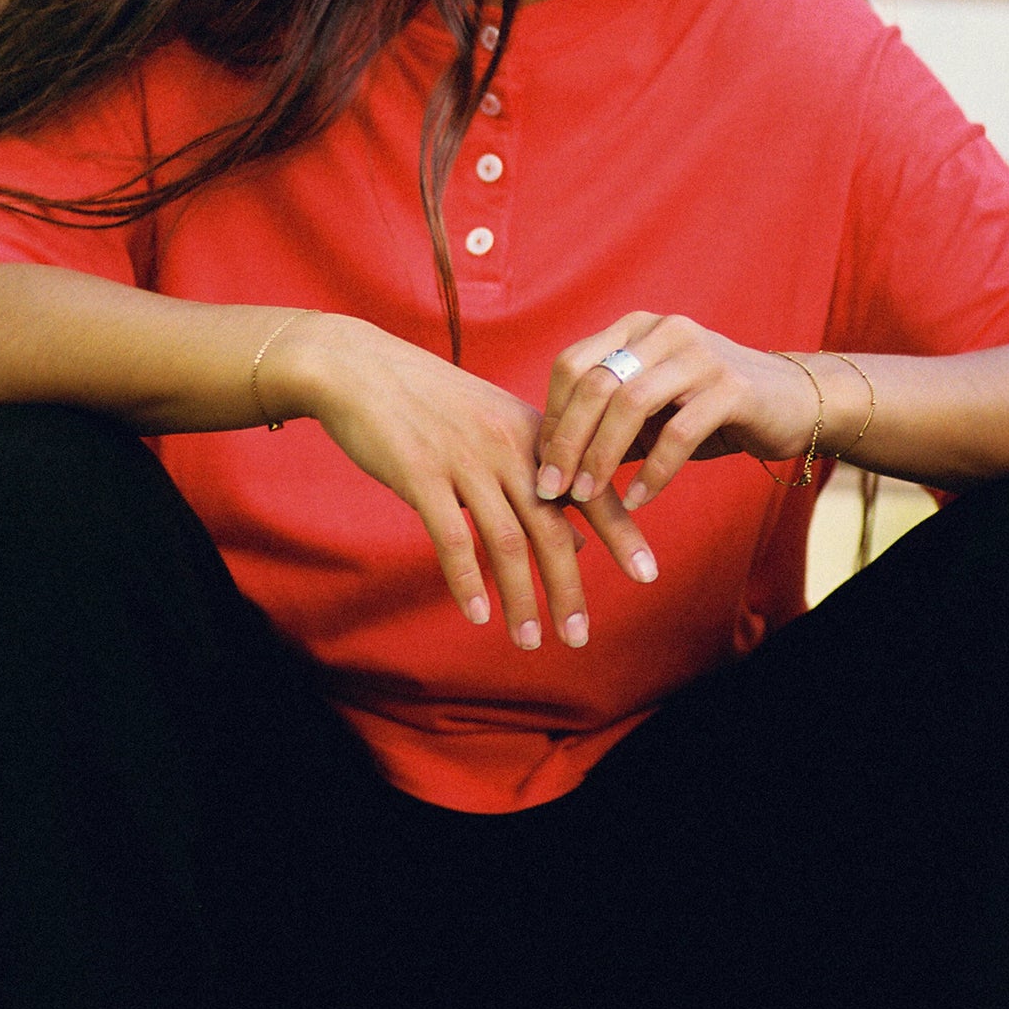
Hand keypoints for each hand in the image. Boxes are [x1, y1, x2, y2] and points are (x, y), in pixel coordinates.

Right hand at [274, 313, 658, 649]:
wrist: (359, 367)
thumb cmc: (430, 401)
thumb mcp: (496, 426)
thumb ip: (540, 478)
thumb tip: (581, 539)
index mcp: (532, 433)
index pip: (590, 489)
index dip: (621, 533)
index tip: (648, 574)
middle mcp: (507, 448)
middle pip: (552, 528)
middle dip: (568, 588)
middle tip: (578, 636)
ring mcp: (464, 461)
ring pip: (506, 542)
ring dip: (522, 598)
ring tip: (529, 641)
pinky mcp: (421, 474)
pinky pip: (452, 539)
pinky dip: (469, 581)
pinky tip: (479, 616)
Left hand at [535, 313, 835, 511]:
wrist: (792, 402)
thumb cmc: (709, 410)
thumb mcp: (651, 412)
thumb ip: (606, 426)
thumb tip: (550, 467)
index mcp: (636, 328)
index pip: (573, 365)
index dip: (554, 418)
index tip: (542, 466)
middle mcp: (664, 330)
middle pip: (595, 383)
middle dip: (568, 442)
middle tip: (553, 489)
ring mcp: (700, 354)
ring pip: (631, 404)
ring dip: (602, 457)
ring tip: (588, 497)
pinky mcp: (732, 387)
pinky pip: (678, 433)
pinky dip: (651, 472)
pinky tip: (636, 500)